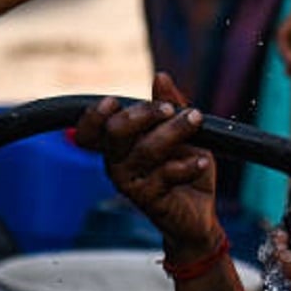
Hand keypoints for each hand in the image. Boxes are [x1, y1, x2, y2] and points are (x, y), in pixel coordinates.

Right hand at [74, 73, 225, 258]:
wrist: (199, 213)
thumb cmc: (185, 170)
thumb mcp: (183, 133)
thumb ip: (170, 106)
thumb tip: (160, 77)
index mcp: (117, 146)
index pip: (88, 131)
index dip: (94, 116)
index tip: (115, 101)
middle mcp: (117, 164)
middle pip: (115, 132)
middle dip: (145, 113)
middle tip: (172, 109)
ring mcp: (131, 184)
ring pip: (145, 150)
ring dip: (174, 131)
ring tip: (196, 121)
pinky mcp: (150, 201)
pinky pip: (166, 175)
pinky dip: (188, 164)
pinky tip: (202, 161)